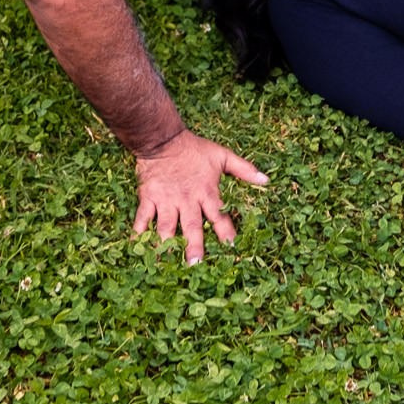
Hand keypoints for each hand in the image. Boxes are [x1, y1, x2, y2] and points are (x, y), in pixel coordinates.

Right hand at [132, 129, 268, 263]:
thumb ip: (244, 169)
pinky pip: (143, 218)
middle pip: (192, 226)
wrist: (163, 139)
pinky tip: (137, 247)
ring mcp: (166, 200)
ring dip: (166, 245)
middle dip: (194, 246)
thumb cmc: (194, 149)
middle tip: (195, 264)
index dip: (226, 232)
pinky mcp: (148, 198)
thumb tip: (266, 180)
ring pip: (167, 226)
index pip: (219, 216)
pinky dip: (139, 232)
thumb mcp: (222, 156)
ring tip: (166, 262)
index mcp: (206, 192)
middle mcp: (187, 200)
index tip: (231, 247)